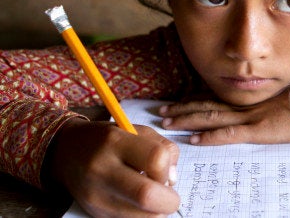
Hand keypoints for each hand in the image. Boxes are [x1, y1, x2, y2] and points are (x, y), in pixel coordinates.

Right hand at [48, 118, 179, 216]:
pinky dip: (142, 215)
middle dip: (169, 201)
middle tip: (170, 197)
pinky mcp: (95, 212)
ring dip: (157, 211)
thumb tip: (172, 180)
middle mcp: (102, 168)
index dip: (168, 169)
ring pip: (141, 216)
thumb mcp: (136, 131)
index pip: (156, 159)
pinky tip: (138, 204)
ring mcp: (96, 194)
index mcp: (115, 141)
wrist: (66, 151)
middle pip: (147, 195)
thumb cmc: (108, 140)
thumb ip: (163, 148)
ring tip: (153, 199)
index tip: (166, 172)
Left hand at [158, 86, 289, 144]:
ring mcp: (250, 117)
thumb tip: (259, 110)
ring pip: (211, 116)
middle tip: (160, 112)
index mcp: (250, 99)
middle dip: (182, 109)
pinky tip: (193, 141)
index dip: (193, 100)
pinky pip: (229, 134)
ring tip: (168, 124)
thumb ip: (266, 105)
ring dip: (188, 120)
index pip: (215, 97)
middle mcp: (245, 105)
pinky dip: (209, 137)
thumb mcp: (282, 101)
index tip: (176, 102)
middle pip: (207, 104)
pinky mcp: (258, 130)